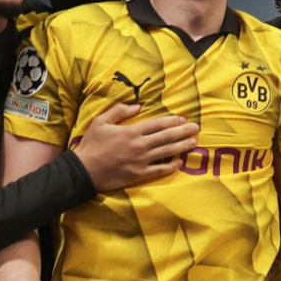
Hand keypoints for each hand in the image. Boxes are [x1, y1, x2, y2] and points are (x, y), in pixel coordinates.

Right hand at [74, 103, 199, 190]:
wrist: (84, 170)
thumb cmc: (91, 145)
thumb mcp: (101, 121)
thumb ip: (119, 111)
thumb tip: (137, 106)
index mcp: (131, 131)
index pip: (158, 124)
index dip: (172, 121)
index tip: (183, 119)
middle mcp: (140, 145)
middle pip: (167, 137)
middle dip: (183, 132)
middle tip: (196, 128)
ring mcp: (141, 161)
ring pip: (167, 152)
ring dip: (182, 146)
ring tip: (193, 142)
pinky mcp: (139, 174)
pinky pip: (160, 170)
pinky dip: (171, 166)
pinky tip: (179, 162)